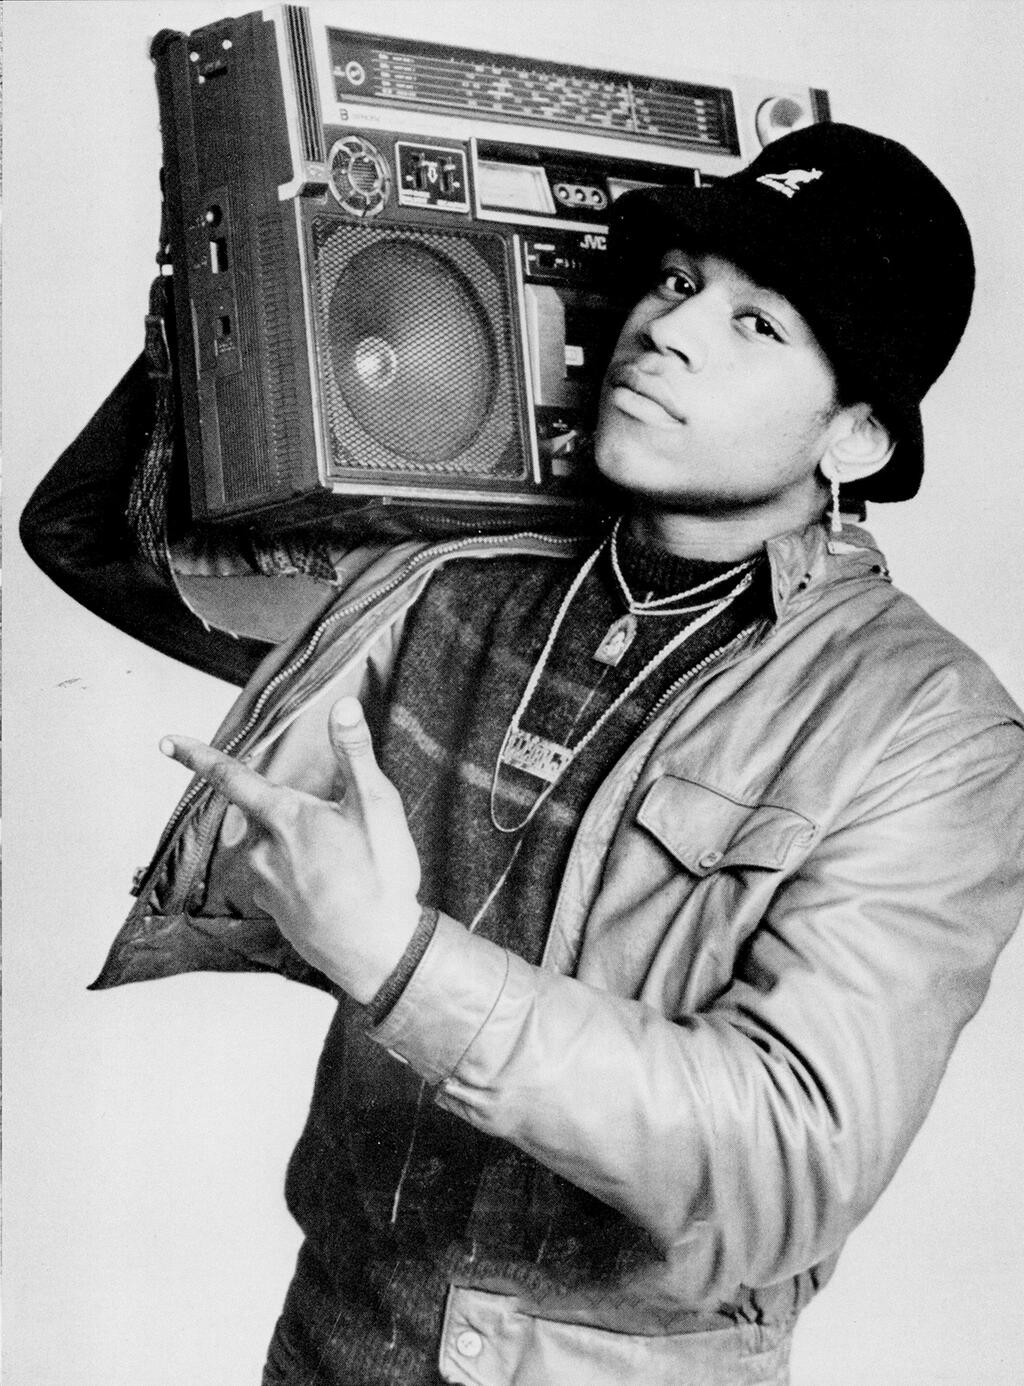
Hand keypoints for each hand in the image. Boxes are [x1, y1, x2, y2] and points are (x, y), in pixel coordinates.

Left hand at [160, 696, 421, 1002]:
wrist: (378, 952)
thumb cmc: (380, 876)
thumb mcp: (377, 805)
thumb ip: (355, 753)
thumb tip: (343, 706)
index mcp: (283, 817)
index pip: (232, 777)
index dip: (198, 757)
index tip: (167, 743)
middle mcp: (263, 850)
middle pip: (265, 816)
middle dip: (294, 815)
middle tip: (342, 830)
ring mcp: (266, 886)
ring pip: (274, 850)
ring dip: (300, 848)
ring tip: (346, 864)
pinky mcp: (275, 913)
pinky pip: (282, 882)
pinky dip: (304, 878)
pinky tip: (335, 889)